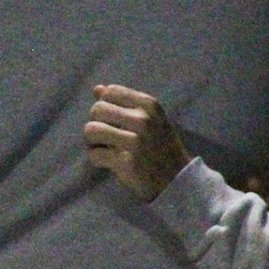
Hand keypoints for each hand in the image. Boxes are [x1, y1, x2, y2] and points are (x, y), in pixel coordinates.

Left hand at [84, 84, 192, 202]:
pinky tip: (108, 162)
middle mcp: (142, 119)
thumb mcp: (150, 118)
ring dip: (92, 141)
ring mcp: (135, 141)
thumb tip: (97, 89)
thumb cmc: (159, 146)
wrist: (178, 179)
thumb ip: (124, 103)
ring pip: (91, 130)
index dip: (105, 105)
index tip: (112, 120)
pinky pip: (94, 154)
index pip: (110, 91)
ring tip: (104, 148)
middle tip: (106, 137)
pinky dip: (97, 159)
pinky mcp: (126, 161)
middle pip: (97, 109)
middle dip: (96, 123)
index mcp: (148, 104)